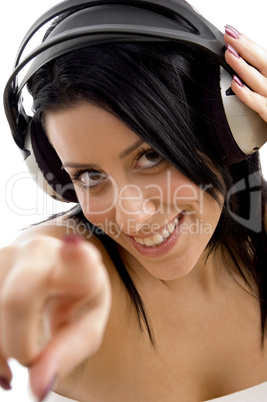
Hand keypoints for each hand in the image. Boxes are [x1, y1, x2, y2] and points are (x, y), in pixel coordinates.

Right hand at [0, 236, 110, 400]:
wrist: (55, 270)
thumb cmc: (75, 298)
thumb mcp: (86, 325)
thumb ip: (68, 352)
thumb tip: (37, 387)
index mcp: (79, 263)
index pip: (76, 257)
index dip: (75, 255)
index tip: (74, 249)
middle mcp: (40, 251)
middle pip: (16, 301)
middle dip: (19, 345)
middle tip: (31, 359)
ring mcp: (7, 254)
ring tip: (16, 360)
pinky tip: (2, 356)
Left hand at [224, 24, 266, 122]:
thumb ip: (262, 80)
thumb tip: (243, 72)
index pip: (266, 56)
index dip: (250, 43)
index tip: (234, 32)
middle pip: (264, 62)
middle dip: (246, 47)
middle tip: (229, 34)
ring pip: (260, 80)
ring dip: (243, 65)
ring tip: (228, 53)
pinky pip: (259, 104)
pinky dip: (247, 93)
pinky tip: (235, 83)